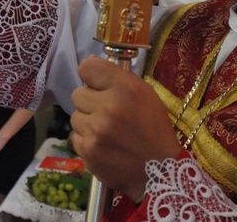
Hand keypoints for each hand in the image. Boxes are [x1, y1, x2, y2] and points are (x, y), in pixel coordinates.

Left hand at [70, 57, 180, 199]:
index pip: (87, 68)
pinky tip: (103, 146)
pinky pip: (75, 137)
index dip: (91, 76)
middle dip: (89, 102)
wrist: (160, 172)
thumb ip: (117, 78)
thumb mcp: (145, 94)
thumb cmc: (153, 129)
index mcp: (125, 89)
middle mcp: (107, 107)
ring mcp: (95, 131)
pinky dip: (86, 141)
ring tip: (107, 132)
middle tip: (106, 113)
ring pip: (75, 116)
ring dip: (88, 122)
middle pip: (77, 93)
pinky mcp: (87, 151)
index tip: (97, 85)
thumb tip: (88, 65)